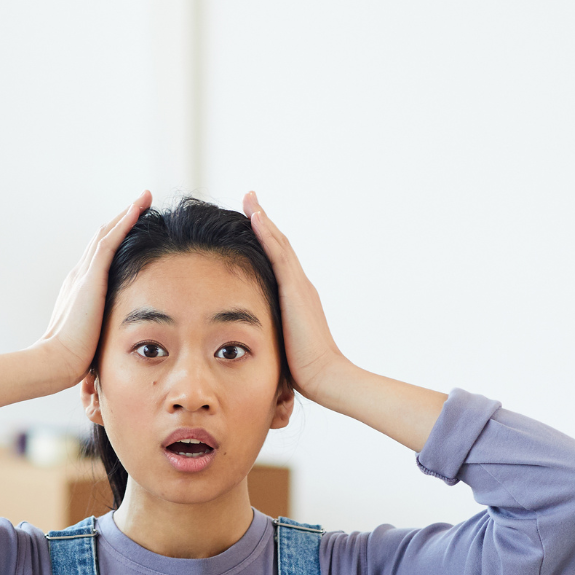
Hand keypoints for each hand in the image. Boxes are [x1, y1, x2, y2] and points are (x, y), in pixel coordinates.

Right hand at [35, 191, 152, 385]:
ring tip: (145, 197)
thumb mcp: (92, 335)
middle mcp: (80, 274)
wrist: (56, 361)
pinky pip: (110, 242)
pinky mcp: (91, 277)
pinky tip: (139, 209)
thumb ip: (102, 327)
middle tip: (142, 201)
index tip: (132, 226)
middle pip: (103, 237)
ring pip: (107, 233)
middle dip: (123, 218)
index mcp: (80, 288)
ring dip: (127, 213)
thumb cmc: (75, 358)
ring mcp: (84, 274)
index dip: (116, 237)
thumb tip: (114, 336)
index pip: (100, 255)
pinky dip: (125, 223)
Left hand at [242, 191, 347, 398]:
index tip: (254, 221)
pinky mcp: (294, 290)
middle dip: (264, 220)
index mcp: (297, 297)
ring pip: (279, 243)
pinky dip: (267, 233)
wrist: (324, 376)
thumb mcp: (282, 343)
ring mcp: (299, 285)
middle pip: (280, 245)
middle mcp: (300, 286)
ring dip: (263, 218)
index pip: (279, 262)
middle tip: (250, 198)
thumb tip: (249, 338)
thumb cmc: (302, 370)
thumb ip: (271, 332)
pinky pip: (278, 254)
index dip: (267, 239)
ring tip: (250, 198)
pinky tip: (255, 217)